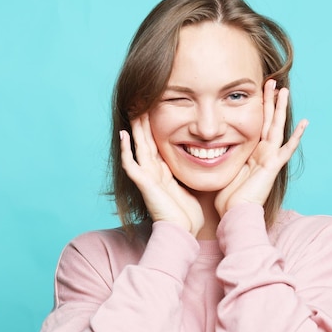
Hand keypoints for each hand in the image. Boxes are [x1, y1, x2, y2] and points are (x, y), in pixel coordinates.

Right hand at [120, 113, 203, 235]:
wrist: (183, 232)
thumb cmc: (189, 213)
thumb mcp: (192, 183)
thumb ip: (193, 170)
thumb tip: (208, 155)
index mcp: (164, 170)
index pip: (158, 142)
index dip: (156, 125)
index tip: (158, 105)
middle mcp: (153, 170)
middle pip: (146, 139)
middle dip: (144, 120)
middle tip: (142, 99)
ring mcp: (146, 176)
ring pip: (137, 146)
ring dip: (134, 128)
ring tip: (132, 108)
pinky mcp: (144, 184)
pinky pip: (131, 163)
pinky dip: (126, 149)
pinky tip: (123, 134)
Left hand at [214, 80, 307, 217]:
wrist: (235, 214)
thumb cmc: (227, 197)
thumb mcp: (223, 168)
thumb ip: (220, 154)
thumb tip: (205, 142)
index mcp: (252, 153)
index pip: (256, 124)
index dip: (258, 107)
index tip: (258, 90)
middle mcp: (263, 154)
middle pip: (268, 121)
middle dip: (270, 101)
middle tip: (273, 81)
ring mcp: (270, 159)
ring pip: (277, 128)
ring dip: (281, 109)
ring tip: (285, 91)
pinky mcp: (273, 167)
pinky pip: (286, 148)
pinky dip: (296, 136)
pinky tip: (304, 123)